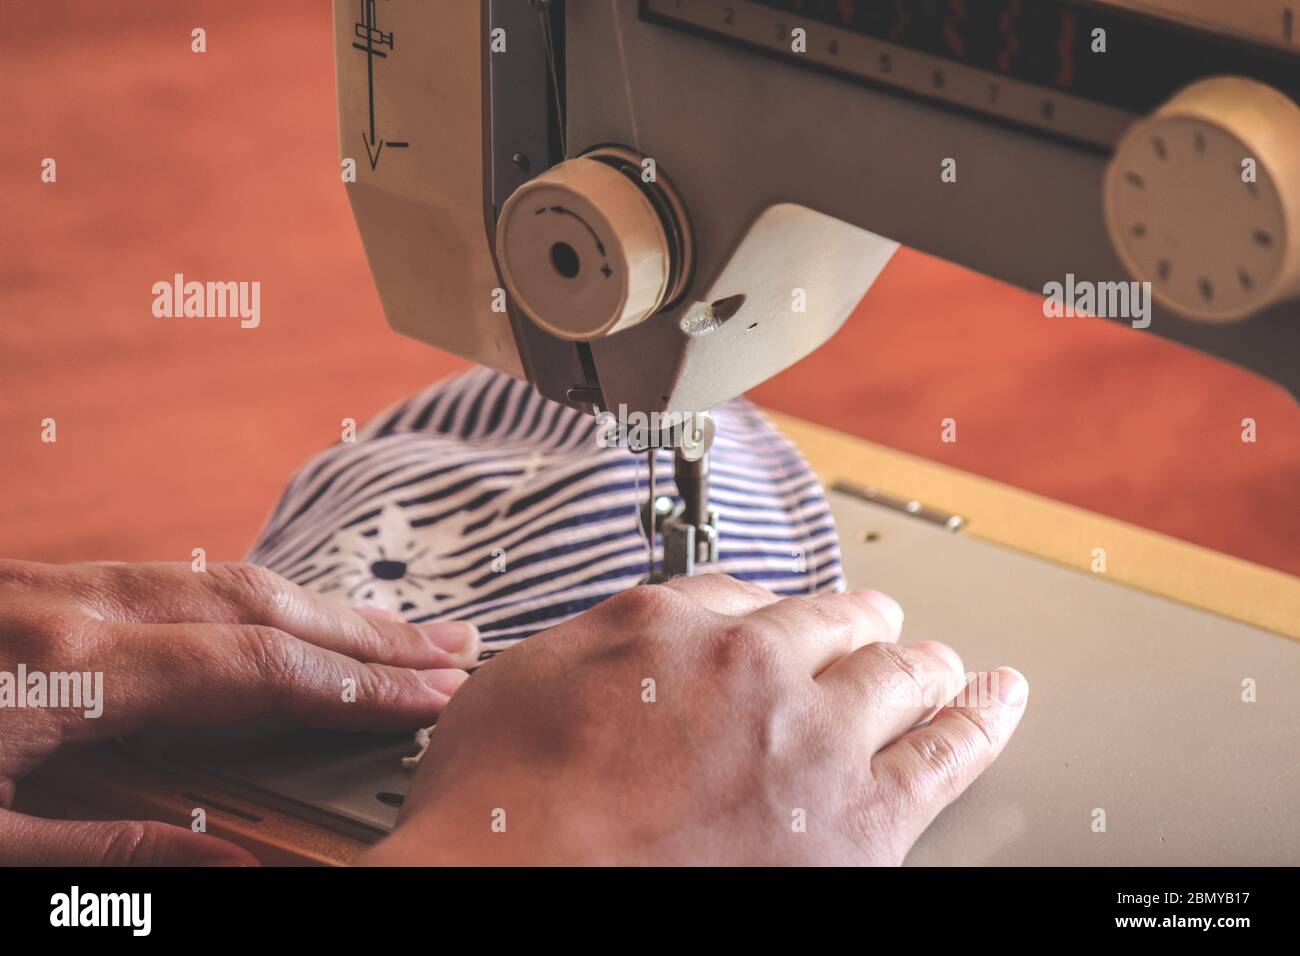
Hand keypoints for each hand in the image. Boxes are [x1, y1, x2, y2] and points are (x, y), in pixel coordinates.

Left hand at [0, 559, 477, 864]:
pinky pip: (176, 578)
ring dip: (321, 607)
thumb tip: (235, 866)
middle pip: (265, 604)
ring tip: (395, 630)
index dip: (359, 685)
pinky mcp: (37, 581)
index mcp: (71, 672)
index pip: (260, 669)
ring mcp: (56, 581)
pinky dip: (255, 599)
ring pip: (225, 580)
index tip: (436, 698)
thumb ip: (104, 855)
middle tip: (455, 647)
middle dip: (369, 631)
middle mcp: (79, 606)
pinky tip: (284, 615)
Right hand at [365, 574, 1026, 865]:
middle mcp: (750, 667)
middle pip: (835, 621)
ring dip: (921, 663)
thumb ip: (600, 639)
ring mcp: (810, 739)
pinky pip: (947, 751)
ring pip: (898, 672)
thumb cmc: (499, 811)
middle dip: (858, 624)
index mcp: (670, 628)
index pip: (744, 594)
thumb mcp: (521, 682)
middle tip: (874, 627)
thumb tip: (646, 627)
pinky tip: (1000, 698)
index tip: (778, 621)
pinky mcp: (858, 821)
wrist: (508, 891)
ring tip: (942, 664)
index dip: (767, 611)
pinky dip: (982, 715)